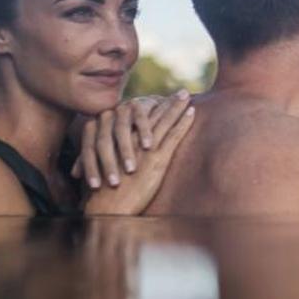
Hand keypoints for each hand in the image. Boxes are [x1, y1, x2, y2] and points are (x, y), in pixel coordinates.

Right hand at [80, 92, 195, 215]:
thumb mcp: (111, 174)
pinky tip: (191, 112)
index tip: (162, 100)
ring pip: (163, 121)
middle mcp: (134, 143)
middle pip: (153, 117)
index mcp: (123, 144)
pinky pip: (172, 135)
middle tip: (180, 90)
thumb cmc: (107, 196)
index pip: (139, 123)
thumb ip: (118, 164)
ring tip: (187, 94)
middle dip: (167, 103)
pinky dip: (182, 122)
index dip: (152, 111)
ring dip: (176, 107)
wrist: (107, 207)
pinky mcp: (156, 160)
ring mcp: (146, 150)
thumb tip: (125, 166)